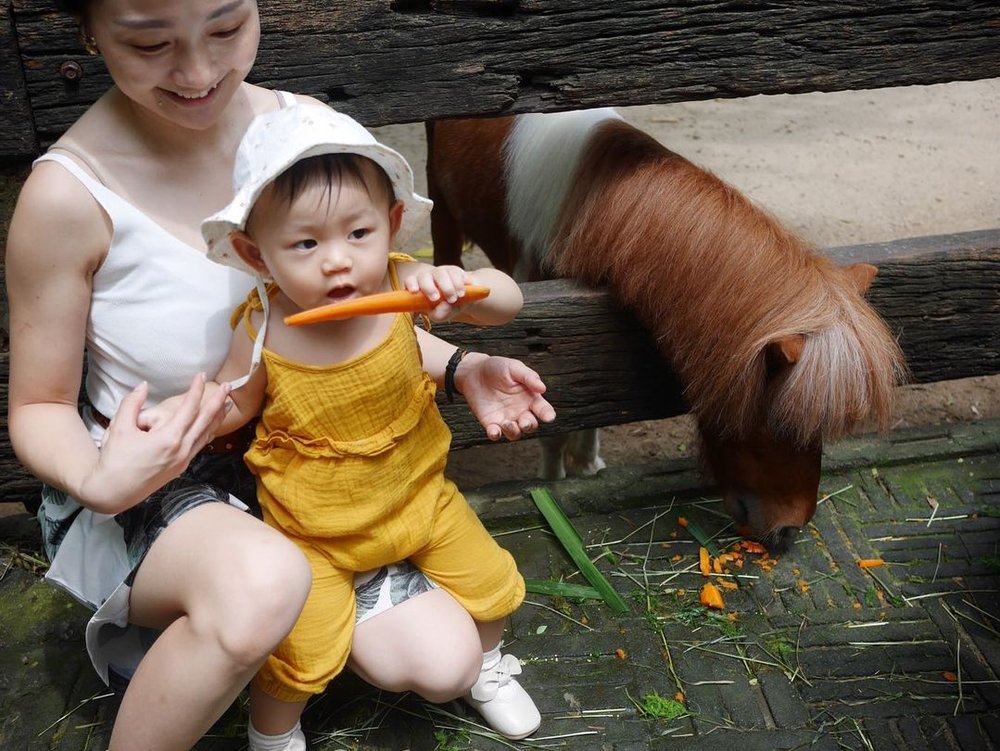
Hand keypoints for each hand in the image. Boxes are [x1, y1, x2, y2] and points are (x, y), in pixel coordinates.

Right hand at [78, 374, 230, 512]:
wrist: (112, 493)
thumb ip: (132, 403)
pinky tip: (211, 427)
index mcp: (168, 439)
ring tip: (227, 404)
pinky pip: (199, 446)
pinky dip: (208, 433)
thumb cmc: (113, 461)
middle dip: (218, 402)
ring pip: (206, 435)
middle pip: (206, 421)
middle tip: (228, 386)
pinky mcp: (180, 468)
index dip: (196, 390)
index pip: (189, 409)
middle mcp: (181, 450)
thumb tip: (142, 386)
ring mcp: (183, 460)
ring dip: (217, 418)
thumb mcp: (118, 428)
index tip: (201, 375)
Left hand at [402, 264, 472, 321]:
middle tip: (436, 298)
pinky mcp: (454, 270)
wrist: (463, 300)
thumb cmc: (444, 307)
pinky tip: (462, 293)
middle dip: (429, 287)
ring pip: (441, 274)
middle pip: (424, 277)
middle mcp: (427, 277)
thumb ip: (440, 314)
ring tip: (455, 298)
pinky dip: (460, 284)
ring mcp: (441, 271)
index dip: (411, 284)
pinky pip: (456, 273)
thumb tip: (445, 306)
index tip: (414, 291)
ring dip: (448, 287)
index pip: (410, 281)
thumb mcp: (440, 315)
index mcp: (418, 287)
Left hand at [456, 354, 556, 440]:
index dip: (548, 414)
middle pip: (530, 425)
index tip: (548, 417)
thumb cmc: (498, 367)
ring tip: (508, 423)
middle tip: (524, 422)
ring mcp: (506, 418)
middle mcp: (520, 411)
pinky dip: (495, 435)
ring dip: (514, 432)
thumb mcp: (514, 367)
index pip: (543, 409)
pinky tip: (494, 430)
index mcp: (530, 398)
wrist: (474, 372)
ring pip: (515, 434)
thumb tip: (543, 388)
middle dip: (529, 426)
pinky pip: (496, 434)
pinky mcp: (491, 422)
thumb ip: (529, 377)